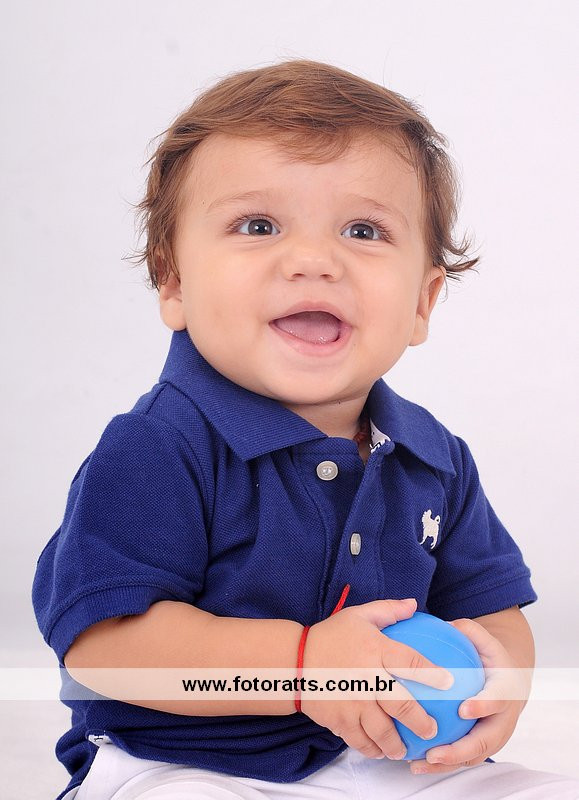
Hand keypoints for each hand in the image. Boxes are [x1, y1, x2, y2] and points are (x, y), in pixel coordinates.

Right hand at [300, 598, 453, 760]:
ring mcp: (352, 703)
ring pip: (382, 731)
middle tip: (431, 730)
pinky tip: (380, 752)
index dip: (431, 673)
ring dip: (397, 744)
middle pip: (400, 705)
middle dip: (420, 722)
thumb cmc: (330, 636)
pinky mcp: (338, 720)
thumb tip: (413, 604)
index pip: (409, 661)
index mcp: (374, 650)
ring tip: (405, 750)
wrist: (292, 661)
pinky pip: (360, 741)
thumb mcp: (357, 616)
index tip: (449, 683)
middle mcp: (366, 679)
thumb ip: (387, 610)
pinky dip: (372, 749)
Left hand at [409, 617, 527, 774]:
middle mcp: (502, 720)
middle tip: (434, 751)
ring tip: (418, 763)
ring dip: (447, 764)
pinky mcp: (481, 747)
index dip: (484, 705)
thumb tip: (446, 623)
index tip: (464, 709)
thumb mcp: (485, 640)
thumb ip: (469, 631)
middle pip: (484, 740)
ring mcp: (493, 737)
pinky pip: (461, 758)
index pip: (498, 699)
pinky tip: (414, 762)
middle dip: (460, 749)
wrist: (509, 683)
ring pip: (471, 756)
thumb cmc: (491, 658)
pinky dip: (441, 764)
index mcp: (506, 690)